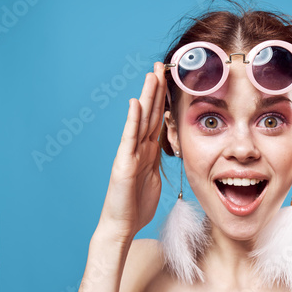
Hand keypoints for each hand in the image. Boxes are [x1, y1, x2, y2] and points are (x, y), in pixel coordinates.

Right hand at [98, 62, 166, 241]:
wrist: (122, 225)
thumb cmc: (136, 204)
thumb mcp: (153, 178)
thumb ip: (158, 160)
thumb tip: (168, 148)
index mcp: (148, 151)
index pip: (158, 120)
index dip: (163, 100)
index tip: (169, 80)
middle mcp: (138, 148)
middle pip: (150, 114)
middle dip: (156, 90)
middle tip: (160, 65)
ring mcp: (129, 154)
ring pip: (141, 121)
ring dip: (147, 97)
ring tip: (151, 75)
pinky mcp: (123, 164)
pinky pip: (129, 140)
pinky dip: (133, 121)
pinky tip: (136, 103)